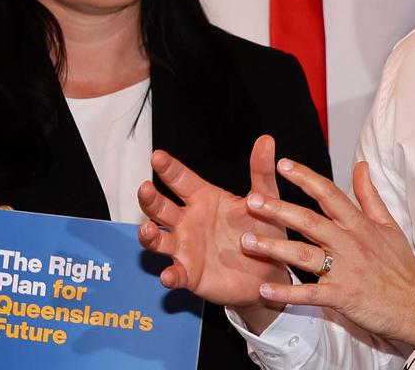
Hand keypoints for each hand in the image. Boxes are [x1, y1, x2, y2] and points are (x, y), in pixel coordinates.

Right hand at [136, 135, 289, 330]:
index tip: (158, 156)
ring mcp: (185, 248)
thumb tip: (266, 139)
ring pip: (159, 240)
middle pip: (161, 208)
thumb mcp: (264, 199)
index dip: (169, 168)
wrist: (270, 270)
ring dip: (149, 235)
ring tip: (147, 230)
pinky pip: (175, 274)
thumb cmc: (263, 230)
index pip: (181, 180)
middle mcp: (188, 222)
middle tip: (144, 188)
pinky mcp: (190, 274)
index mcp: (203, 199)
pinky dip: (170, 275)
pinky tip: (168, 275)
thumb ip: (261, 172)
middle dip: (150, 199)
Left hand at [237, 159, 414, 346]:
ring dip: (275, 248)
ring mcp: (345, 270)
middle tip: (252, 201)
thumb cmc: (401, 266)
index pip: (329, 194)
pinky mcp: (342, 296)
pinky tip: (264, 290)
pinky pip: (310, 294)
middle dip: (279, 210)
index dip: (305, 178)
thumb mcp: (389, 225)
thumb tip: (361, 166)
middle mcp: (350, 243)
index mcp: (359, 225)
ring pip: (305, 254)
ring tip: (247, 242)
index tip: (283, 165)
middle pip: (310, 221)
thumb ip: (370, 195)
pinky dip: (287, 293)